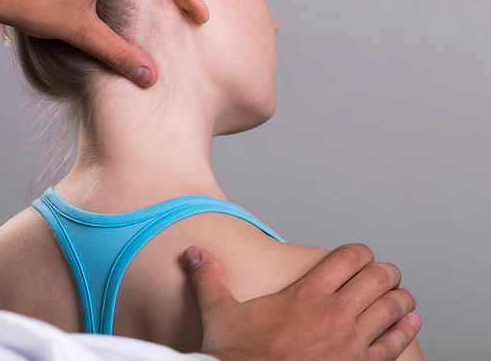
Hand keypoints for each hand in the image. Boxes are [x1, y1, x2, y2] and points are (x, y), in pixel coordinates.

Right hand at [184, 244, 419, 360]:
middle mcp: (334, 313)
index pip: (348, 258)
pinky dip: (405, 331)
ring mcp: (351, 342)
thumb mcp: (219, 312)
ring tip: (401, 297)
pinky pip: (395, 344)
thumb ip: (209, 278)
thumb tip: (193, 252)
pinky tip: (408, 325)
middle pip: (378, 278)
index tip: (360, 256)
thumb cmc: (235, 356)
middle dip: (385, 272)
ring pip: (393, 309)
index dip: (359, 252)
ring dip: (400, 299)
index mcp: (305, 294)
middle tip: (386, 273)